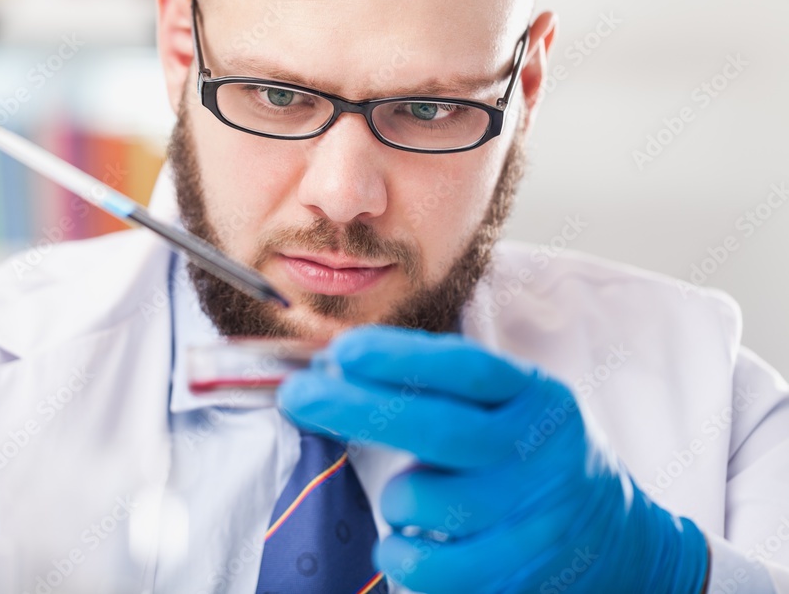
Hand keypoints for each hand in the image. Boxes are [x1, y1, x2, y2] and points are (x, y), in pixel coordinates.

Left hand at [278, 326, 708, 593]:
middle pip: (434, 426)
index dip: (398, 356)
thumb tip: (341, 368)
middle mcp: (537, 453)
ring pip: (420, 499)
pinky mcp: (513, 574)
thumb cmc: (537, 463)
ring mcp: (529, 518)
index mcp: (537, 399)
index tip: (340, 350)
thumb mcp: (516, 410)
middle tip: (298, 395)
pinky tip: (409, 542)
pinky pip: (425, 563)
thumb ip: (445, 390)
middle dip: (353, 406)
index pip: (464, 368)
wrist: (622, 547)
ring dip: (397, 497)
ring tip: (420, 498)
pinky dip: (398, 550)